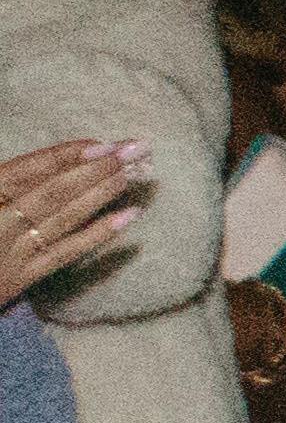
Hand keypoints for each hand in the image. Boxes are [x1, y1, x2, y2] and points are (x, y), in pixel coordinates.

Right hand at [0, 140, 155, 301]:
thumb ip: (6, 182)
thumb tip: (41, 164)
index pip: (23, 171)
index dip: (62, 156)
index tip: (100, 144)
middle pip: (51, 192)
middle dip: (95, 169)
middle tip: (136, 149)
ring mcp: (9, 252)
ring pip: (62, 219)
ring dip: (101, 194)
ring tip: (135, 173)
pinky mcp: (20, 279)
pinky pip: (65, 254)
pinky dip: (98, 235)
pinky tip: (129, 217)